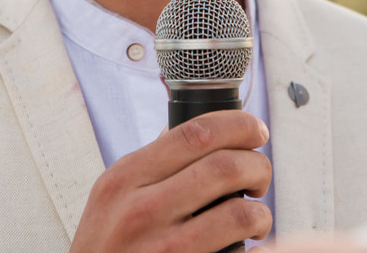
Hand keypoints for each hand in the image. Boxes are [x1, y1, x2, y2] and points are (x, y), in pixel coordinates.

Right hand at [70, 110, 272, 252]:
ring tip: (256, 219)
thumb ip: (149, 166)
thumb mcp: (110, 198)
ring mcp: (162, 250)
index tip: (256, 132)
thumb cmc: (105, 248)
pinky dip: (253, 250)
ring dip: (261, 214)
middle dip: (258, 167)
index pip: (195, 133)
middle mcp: (141, 210)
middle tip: (259, 179)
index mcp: (125, 179)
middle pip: (224, 167)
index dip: (239, 125)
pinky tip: (247, 248)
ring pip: (239, 214)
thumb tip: (191, 133)